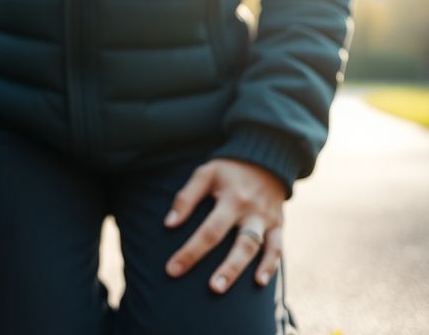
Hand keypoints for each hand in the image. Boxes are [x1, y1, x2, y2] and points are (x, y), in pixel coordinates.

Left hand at [164, 158, 286, 292]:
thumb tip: (168, 224)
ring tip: (227, 289)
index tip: (172, 269)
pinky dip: (270, 265)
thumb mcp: (205, 174)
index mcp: (232, 198)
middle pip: (240, 244)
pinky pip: (278, 248)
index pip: (209, 230)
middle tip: (212, 289)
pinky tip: (260, 282)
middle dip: (226, 269)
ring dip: (243, 270)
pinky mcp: (279, 225)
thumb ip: (186, 197)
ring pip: (259, 249)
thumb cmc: (228, 170)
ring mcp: (267, 219)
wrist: (266, 159)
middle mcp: (251, 211)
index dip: (191, 251)